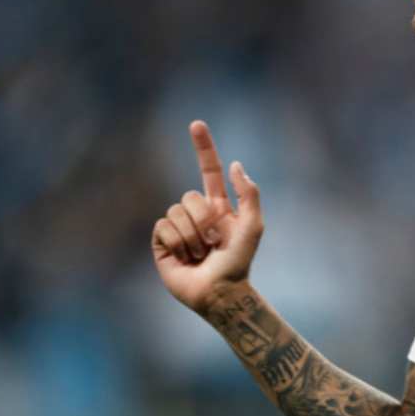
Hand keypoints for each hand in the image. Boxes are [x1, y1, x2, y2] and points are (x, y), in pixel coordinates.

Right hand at [151, 120, 263, 314]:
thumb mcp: (253, 225)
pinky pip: (162, 227)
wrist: (221, 292)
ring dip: (192, 234)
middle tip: (214, 242)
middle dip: (204, 219)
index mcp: (218, 205)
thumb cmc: (240, 260)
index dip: (203, 147)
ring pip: (175, 211)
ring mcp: (177, 228)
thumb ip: (248, 193)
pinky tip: (185, 258)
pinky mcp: (161, 244)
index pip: (208, 169)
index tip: (196, 124)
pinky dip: (177, 242)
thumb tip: (234, 164)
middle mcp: (196, 213)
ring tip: (201, 253)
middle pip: (190, 196)